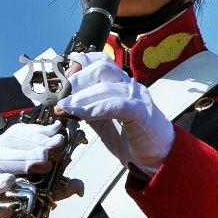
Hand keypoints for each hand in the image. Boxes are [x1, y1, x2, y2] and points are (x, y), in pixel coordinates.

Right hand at [0, 121, 65, 217]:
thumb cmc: (6, 203)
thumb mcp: (35, 194)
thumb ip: (55, 188)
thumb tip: (80, 186)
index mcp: (3, 153)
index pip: (18, 134)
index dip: (37, 131)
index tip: (57, 131)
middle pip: (9, 143)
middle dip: (34, 143)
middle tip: (55, 149)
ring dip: (22, 159)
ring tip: (43, 163)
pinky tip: (10, 180)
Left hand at [56, 52, 173, 176]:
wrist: (158, 156)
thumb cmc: (132, 138)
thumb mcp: (103, 121)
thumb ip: (87, 109)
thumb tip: (63, 103)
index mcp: (121, 84)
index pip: (101, 61)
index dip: (80, 64)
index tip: (63, 76)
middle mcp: (130, 86)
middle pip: (101, 68)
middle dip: (76, 81)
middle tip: (59, 97)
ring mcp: (137, 97)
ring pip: (106, 86)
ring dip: (80, 97)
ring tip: (63, 108)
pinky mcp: (142, 113)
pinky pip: (118, 105)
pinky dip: (96, 108)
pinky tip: (80, 115)